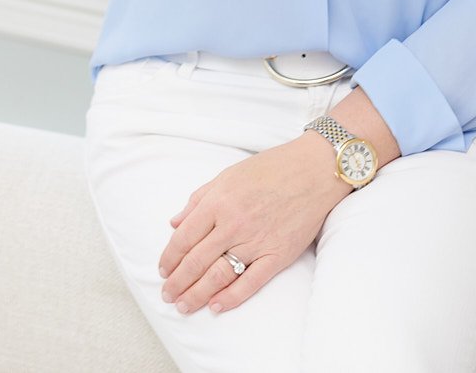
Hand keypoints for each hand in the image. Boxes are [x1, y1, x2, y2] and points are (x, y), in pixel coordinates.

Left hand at [154, 136, 347, 314]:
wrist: (313, 171)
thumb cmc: (269, 169)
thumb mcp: (226, 176)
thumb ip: (198, 200)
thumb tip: (175, 223)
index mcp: (217, 203)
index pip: (184, 238)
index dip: (170, 257)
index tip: (162, 270)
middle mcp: (233, 224)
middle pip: (197, 260)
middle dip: (178, 281)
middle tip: (166, 295)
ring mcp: (256, 241)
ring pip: (219, 274)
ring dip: (197, 293)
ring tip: (183, 306)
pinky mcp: (278, 255)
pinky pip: (251, 282)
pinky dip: (232, 297)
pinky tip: (216, 306)